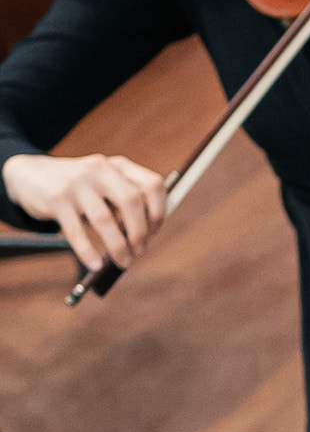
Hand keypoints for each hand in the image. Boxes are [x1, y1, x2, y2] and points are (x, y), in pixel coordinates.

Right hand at [3, 150, 166, 270]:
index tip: (153, 232)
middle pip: (132, 201)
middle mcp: (100, 169)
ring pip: (104, 218)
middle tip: (139, 252)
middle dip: (140, 232)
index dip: (158, 212)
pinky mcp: (56, 197)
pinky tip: (95, 265)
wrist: (30, 175)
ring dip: (118, 246)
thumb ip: (123, 204)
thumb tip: (142, 242)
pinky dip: (87, 252)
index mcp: (118, 166)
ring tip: (122, 262)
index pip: (152, 185)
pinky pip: (75, 231)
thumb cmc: (77, 189)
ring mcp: (77, 182)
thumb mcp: (104, 186)